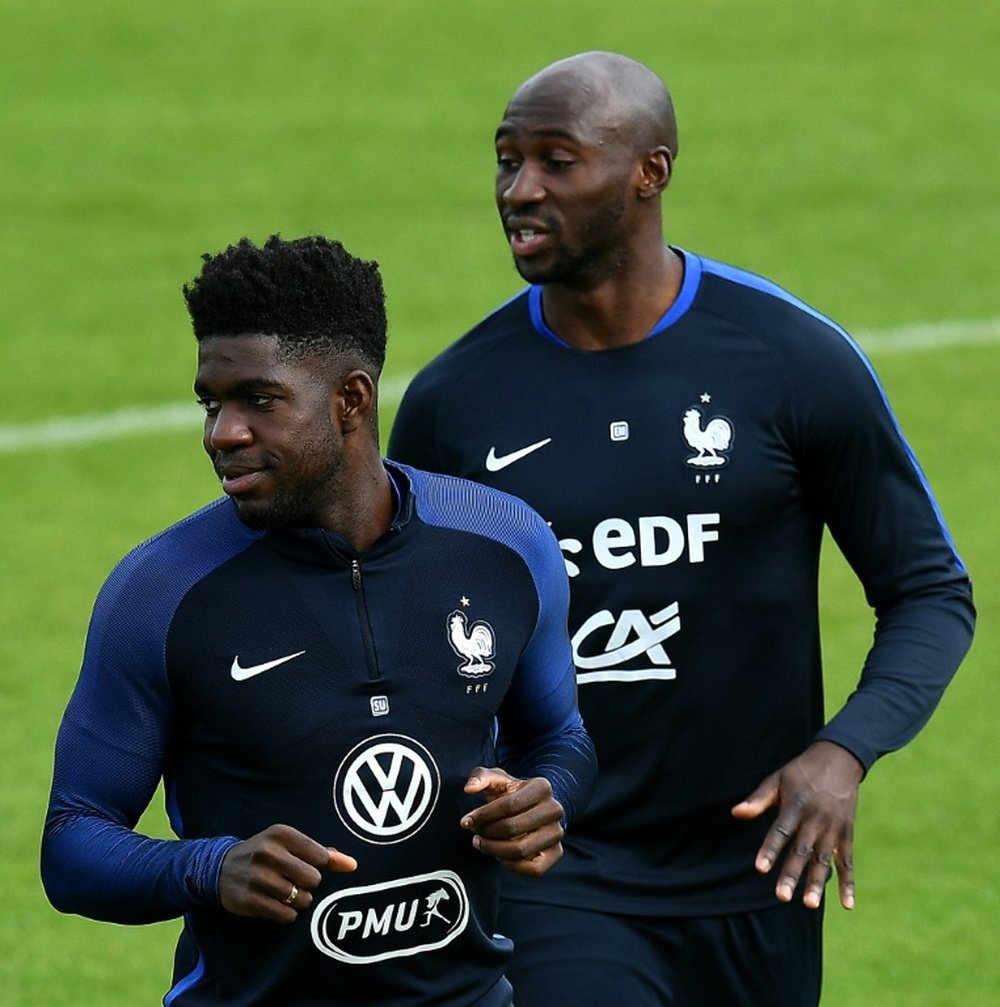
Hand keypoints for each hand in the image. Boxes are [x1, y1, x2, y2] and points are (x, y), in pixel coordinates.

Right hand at [218, 823, 356, 922]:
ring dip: (299, 901)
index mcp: (281, 834)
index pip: (321, 857)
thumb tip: (353, 865)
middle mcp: (268, 853)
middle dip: (309, 884)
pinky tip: (277, 904)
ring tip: (286, 893)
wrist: (220, 869)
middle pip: (313, 879)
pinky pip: (286, 916)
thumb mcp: (290, 845)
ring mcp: (257, 877)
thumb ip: (324, 853)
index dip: (318, 866)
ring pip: (302, 899)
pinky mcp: (249, 900)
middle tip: (295, 881)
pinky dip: (287, 914)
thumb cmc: (266, 855)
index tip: (305, 865)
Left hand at [461, 767, 564, 876]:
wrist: (532, 807)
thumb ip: (480, 777)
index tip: (466, 821)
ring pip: (521, 850)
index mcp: (542, 787)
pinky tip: (499, 856)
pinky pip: (534, 869)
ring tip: (482, 843)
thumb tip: (469, 789)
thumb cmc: (510, 793)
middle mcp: (555, 809)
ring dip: (494, 850)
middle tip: (474, 833)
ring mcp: (557, 833)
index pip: (509, 805)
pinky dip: (512, 866)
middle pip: (513, 828)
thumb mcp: (496, 779)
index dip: (483, 815)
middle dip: (487, 832)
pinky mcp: (557, 853)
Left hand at [731, 741, 863, 909]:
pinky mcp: (847, 835)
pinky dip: (848, 883)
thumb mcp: (777, 779)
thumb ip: (758, 799)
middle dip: (791, 874)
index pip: (780, 832)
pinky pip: (847, 862)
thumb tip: (735, 813)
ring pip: (823, 860)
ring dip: (817, 883)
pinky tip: (847, 905)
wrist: (838, 760)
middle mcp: (814, 820)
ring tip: (809, 904)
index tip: (760, 868)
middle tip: (781, 897)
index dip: (770, 850)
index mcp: (794, 806)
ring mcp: (832, 829)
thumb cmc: (801, 771)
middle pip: (801, 851)